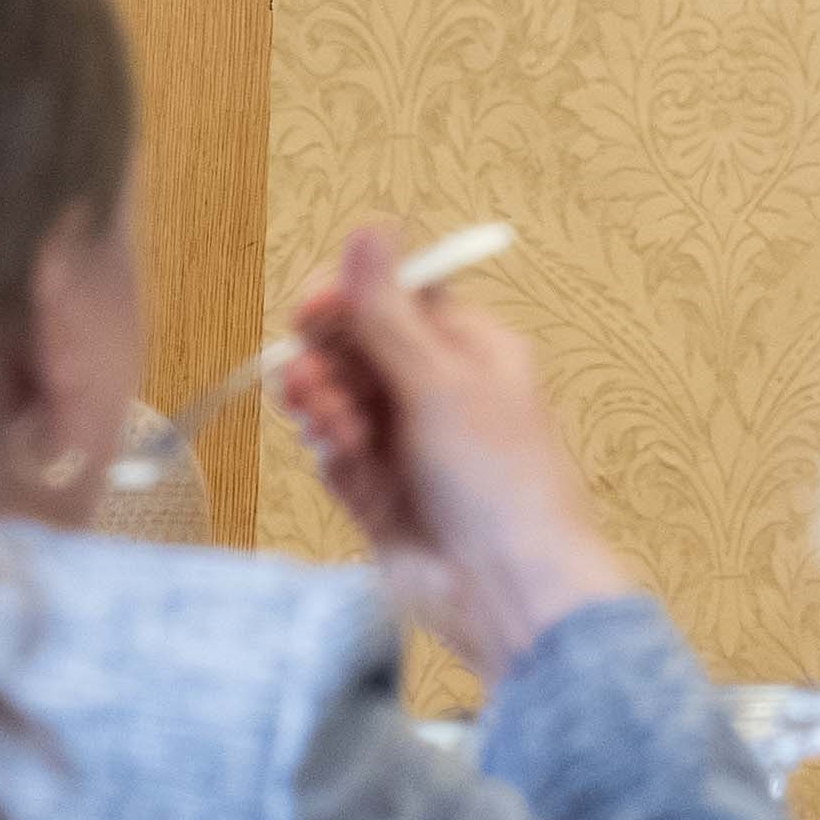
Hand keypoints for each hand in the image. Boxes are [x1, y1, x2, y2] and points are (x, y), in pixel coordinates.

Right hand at [266, 225, 652, 674]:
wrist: (512, 592)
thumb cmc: (500, 480)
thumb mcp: (440, 382)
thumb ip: (388, 313)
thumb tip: (370, 227)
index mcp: (472, 352)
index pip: (397, 301)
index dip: (349, 300)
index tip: (310, 310)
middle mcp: (440, 396)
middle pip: (359, 352)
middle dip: (327, 359)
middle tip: (308, 378)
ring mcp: (410, 450)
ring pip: (341, 406)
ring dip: (324, 406)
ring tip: (326, 422)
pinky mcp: (384, 501)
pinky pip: (340, 461)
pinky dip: (333, 454)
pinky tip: (339, 457)